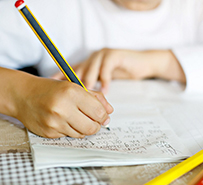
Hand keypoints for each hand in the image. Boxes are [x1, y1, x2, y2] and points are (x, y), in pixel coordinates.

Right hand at [9, 73, 112, 138]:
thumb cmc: (51, 89)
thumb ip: (95, 97)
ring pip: (82, 134)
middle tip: (93, 120)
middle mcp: (62, 109)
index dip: (104, 115)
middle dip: (96, 125)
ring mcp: (54, 123)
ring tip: (76, 118)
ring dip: (84, 128)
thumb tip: (109, 111)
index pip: (99, 112)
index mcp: (71, 93)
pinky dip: (71, 130)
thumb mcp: (74, 86)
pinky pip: (69, 136)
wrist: (23, 95)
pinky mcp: (48, 133)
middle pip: (92, 127)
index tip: (102, 115)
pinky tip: (64, 121)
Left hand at [52, 49, 185, 92]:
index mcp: (87, 64)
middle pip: (78, 71)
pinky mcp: (114, 55)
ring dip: (89, 85)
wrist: (140, 63)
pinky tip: (105, 91)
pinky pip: (106, 69)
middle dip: (74, 86)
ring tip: (87, 97)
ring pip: (91, 70)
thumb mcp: (102, 79)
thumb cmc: (120, 72)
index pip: (70, 71)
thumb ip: (91, 86)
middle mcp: (92, 58)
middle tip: (69, 98)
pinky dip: (105, 81)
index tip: (51, 87)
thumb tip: (79, 101)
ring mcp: (102, 55)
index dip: (60, 78)